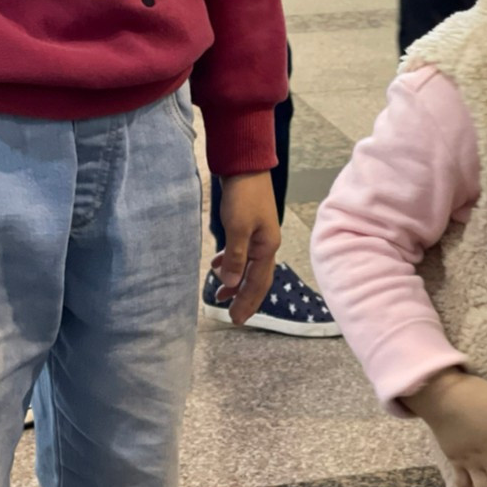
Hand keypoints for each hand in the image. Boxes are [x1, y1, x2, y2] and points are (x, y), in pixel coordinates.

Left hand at [210, 172, 280, 324]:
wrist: (246, 167)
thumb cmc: (243, 196)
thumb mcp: (237, 228)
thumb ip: (236, 257)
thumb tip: (233, 284)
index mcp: (267, 247)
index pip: (258, 282)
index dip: (247, 302)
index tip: (237, 319)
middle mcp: (266, 244)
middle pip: (257, 278)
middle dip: (245, 298)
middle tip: (233, 315)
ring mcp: (259, 235)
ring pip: (249, 266)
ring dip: (236, 281)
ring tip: (220, 293)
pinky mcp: (249, 226)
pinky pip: (242, 253)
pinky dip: (232, 263)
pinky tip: (219, 265)